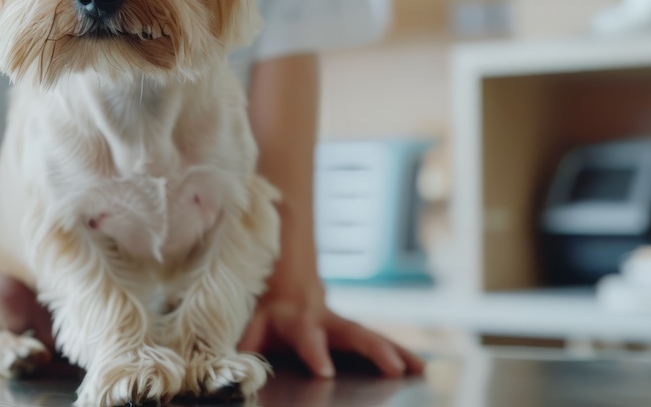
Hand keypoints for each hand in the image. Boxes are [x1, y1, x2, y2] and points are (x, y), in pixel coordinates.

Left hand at [238, 281, 423, 378]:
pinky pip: (380, 341)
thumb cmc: (262, 309)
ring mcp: (342, 323)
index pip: (306, 336)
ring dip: (395, 353)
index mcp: (294, 319)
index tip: (326, 372)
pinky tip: (422, 369)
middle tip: (392, 369)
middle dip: (372, 350)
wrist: (280, 278)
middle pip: (351, 333)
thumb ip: (242, 346)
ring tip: (418, 371)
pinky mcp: (354, 330)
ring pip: (371, 336)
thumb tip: (228, 370)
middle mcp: (323, 319)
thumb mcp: (246, 323)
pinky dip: (401, 353)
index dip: (316, 353)